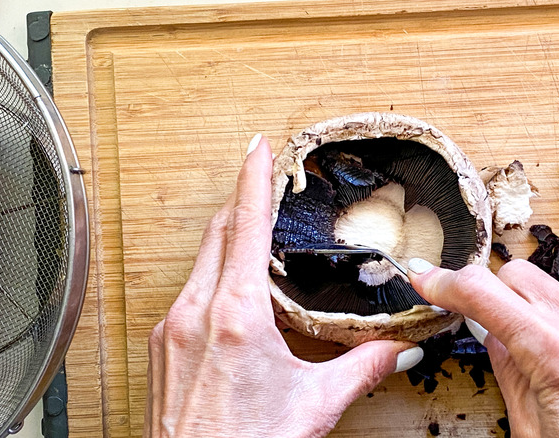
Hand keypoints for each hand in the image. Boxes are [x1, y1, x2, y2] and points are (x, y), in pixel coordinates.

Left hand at [144, 134, 422, 437]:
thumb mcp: (314, 404)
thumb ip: (363, 368)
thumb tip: (399, 350)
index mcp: (237, 314)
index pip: (245, 224)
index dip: (253, 177)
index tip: (257, 146)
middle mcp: (195, 311)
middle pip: (218, 232)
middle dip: (241, 202)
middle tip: (261, 185)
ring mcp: (170, 326)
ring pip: (199, 260)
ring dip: (226, 240)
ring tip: (251, 237)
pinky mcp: (159, 344)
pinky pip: (187, 290)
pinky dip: (211, 277)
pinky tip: (230, 294)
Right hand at [408, 258, 558, 437]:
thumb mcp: (532, 431)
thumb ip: (507, 371)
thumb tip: (490, 332)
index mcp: (557, 355)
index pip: (483, 293)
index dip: (445, 283)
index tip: (426, 280)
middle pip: (517, 275)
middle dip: (494, 295)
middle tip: (488, 326)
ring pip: (557, 292)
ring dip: (539, 314)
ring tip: (548, 363)